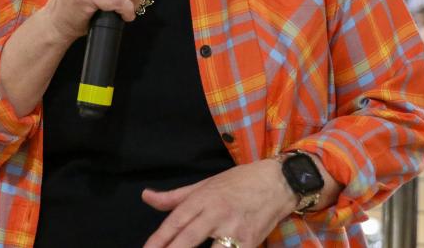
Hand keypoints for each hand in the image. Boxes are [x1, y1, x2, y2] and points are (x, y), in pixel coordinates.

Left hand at [142, 160, 297, 247]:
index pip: (176, 220)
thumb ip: (174, 197)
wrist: (277, 182)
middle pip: (189, 238)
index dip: (158, 239)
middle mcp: (217, 213)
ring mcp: (235, 230)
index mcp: (204, 198)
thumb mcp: (205, 185)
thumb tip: (146, 196)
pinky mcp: (251, 242)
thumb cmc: (238, 182)